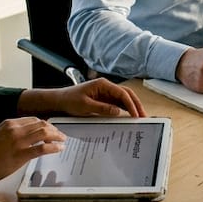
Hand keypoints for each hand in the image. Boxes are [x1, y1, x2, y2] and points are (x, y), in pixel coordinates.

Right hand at [0, 117, 65, 185]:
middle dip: (54, 129)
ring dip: (57, 136)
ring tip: (62, 140)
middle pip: (41, 124)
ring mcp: (18, 141)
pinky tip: (58, 149)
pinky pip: (43, 147)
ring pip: (44, 133)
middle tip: (60, 135)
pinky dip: (54, 147)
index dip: (45, 124)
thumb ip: (10, 133)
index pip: (33, 120)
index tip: (50, 129)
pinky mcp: (21, 154)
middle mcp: (15, 129)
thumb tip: (23, 136)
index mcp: (8, 123)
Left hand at [20, 79, 145, 117]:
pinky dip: (124, 109)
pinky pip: (117, 103)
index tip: (136, 114)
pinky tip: (129, 117)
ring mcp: (105, 92)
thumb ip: (102, 108)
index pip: (122, 93)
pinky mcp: (103, 99)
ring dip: (132, 107)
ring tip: (139, 117)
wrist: (59, 100)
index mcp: (103, 84)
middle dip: (136, 104)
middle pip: (126, 94)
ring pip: (123, 98)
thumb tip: (118, 111)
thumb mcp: (85, 106)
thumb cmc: (69, 100)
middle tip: (143, 116)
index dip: (131, 104)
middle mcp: (106, 86)